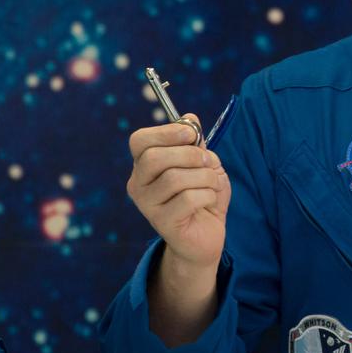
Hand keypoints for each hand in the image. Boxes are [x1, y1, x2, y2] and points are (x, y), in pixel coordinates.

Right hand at [127, 115, 231, 271]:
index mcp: (144, 165)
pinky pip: (189, 198)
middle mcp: (138, 184)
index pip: (140, 140)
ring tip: (212, 183)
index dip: (167, 132)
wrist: (206, 235)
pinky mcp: (162, 223)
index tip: (192, 134)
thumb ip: (195, 142)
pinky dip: (208, 194)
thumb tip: (189, 118)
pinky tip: (210, 201)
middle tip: (207, 161)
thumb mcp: (204, 163)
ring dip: (205, 176)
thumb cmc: (203, 195)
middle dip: (190, 154)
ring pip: (175, 178)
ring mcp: (147, 205)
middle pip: (155, 157)